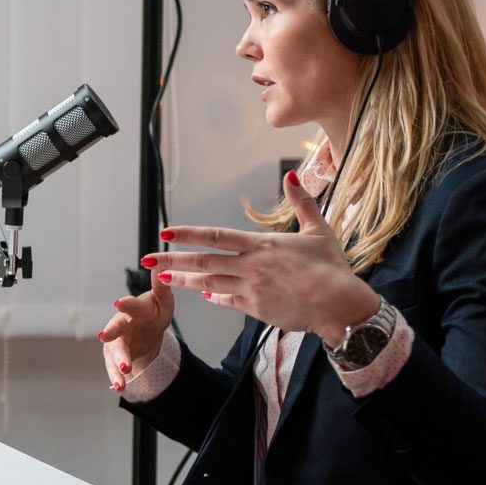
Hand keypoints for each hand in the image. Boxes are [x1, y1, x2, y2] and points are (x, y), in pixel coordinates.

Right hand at [96, 270, 172, 392]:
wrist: (147, 333)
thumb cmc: (153, 313)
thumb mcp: (163, 299)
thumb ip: (161, 283)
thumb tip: (161, 261)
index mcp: (134, 309)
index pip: (130, 305)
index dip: (125, 304)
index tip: (119, 303)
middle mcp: (121, 325)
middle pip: (115, 328)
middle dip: (112, 332)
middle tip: (105, 336)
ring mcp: (117, 342)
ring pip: (115, 352)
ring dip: (118, 361)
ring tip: (124, 370)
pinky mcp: (117, 358)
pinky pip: (115, 369)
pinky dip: (117, 378)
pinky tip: (121, 387)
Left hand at [143, 171, 379, 343]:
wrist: (339, 305)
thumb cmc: (332, 268)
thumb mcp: (318, 230)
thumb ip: (302, 202)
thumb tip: (292, 175)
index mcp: (261, 245)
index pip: (215, 236)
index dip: (186, 234)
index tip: (165, 233)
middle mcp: (250, 266)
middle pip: (202, 261)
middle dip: (171, 259)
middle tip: (146, 259)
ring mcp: (250, 289)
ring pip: (208, 282)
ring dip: (183, 279)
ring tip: (162, 277)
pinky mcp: (255, 309)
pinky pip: (227, 301)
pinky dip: (212, 296)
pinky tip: (202, 293)